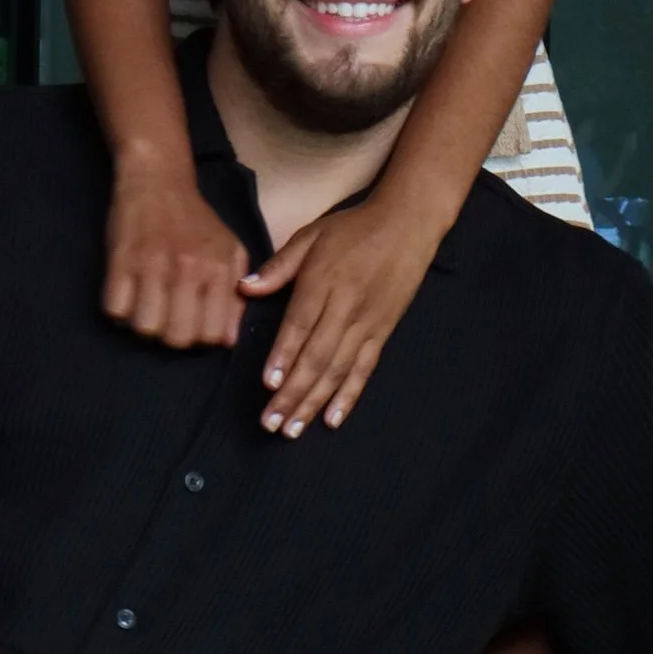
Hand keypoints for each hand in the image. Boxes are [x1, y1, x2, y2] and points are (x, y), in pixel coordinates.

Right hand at [102, 166, 249, 349]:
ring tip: (147, 304)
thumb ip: (235, 295)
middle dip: (172, 335)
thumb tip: (227, 340)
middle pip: (177, 339)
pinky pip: (115, 310)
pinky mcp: (120, 260)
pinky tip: (127, 293)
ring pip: (145, 328)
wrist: (158, 180)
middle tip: (168, 315)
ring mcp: (152, 265)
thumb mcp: (230, 251)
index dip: (202, 337)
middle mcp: (187, 270)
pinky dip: (119, 308)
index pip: (213, 335)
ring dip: (144, 322)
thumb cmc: (196, 220)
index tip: (194, 322)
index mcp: (218, 269)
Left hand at [242, 188, 441, 436]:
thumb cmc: (353, 228)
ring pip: (338, 370)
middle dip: (293, 393)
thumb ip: (278, 266)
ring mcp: (367, 323)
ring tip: (293, 429)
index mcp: (324, 281)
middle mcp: (346, 307)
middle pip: (317, 357)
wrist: (408, 224)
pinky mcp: (383, 332)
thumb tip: (244, 288)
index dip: (285, 356)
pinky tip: (332, 420)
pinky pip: (364, 370)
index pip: (301, 325)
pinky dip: (348, 396)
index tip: (269, 383)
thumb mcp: (311, 235)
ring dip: (314, 402)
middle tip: (271, 422)